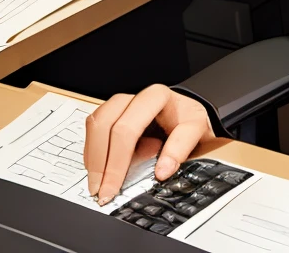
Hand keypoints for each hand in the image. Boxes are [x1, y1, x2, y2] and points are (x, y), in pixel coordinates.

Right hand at [83, 84, 215, 204]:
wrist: (185, 112)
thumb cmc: (188, 120)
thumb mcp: (196, 131)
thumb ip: (181, 149)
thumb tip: (162, 171)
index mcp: (156, 97)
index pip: (127, 130)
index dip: (117, 162)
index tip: (113, 189)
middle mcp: (134, 97)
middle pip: (104, 126)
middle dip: (101, 164)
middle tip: (103, 191)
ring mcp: (120, 104)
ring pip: (94, 126)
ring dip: (93, 159)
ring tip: (97, 185)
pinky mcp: (111, 113)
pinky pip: (93, 130)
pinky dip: (92, 154)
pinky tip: (98, 171)